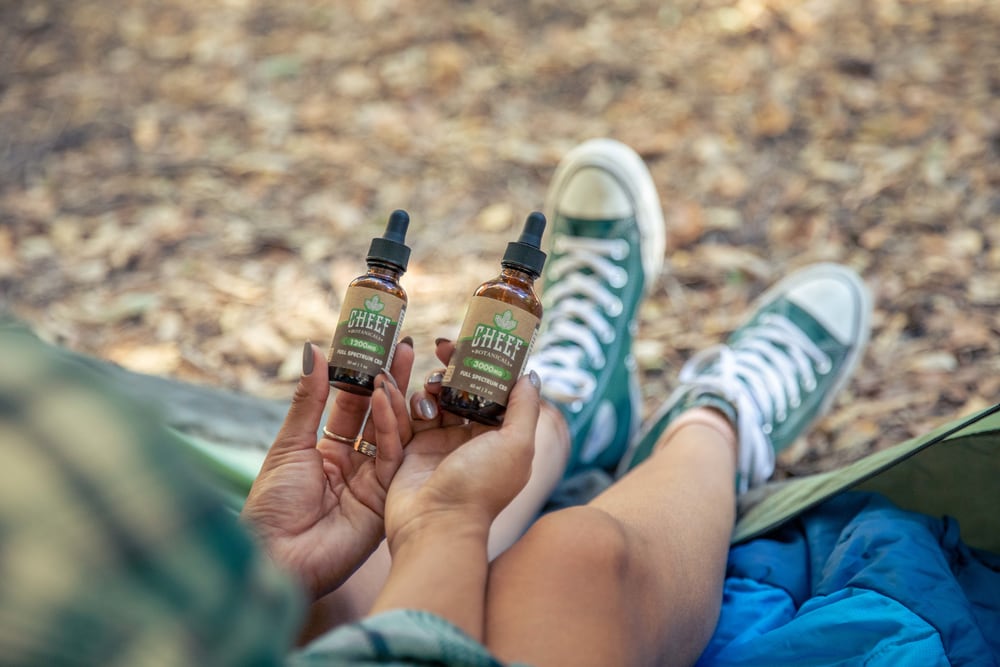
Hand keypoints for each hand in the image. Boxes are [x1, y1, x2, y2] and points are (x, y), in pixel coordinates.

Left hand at [241, 341, 413, 598]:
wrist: (276, 557)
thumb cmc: (272, 505)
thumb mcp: (289, 445)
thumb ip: (310, 400)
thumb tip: (314, 351)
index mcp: (327, 453)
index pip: (352, 406)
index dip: (363, 376)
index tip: (376, 346)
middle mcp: (354, 465)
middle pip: (378, 415)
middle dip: (392, 380)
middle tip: (406, 346)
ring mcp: (372, 482)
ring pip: (392, 432)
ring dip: (398, 396)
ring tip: (404, 361)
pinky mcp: (385, 498)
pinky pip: (392, 456)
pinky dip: (392, 426)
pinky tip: (389, 398)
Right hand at [380, 339, 541, 550]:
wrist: (434, 525)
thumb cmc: (480, 488)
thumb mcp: (517, 444)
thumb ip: (525, 407)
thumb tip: (530, 374)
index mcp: (500, 438)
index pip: (493, 391)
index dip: (484, 364)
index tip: (472, 342)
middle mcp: (471, 440)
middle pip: (461, 390)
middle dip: (453, 367)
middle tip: (443, 348)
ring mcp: (439, 445)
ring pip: (434, 399)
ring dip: (431, 385)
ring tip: (430, 390)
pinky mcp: (410, 451)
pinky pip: (407, 416)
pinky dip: (404, 402)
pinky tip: (400, 396)